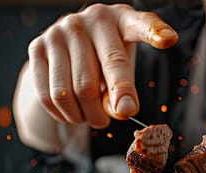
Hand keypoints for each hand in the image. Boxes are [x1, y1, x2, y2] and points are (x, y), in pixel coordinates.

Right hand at [27, 3, 177, 127]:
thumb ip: (126, 87)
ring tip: (90, 117)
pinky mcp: (37, 46)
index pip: (141, 26)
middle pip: (93, 82)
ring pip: (67, 93)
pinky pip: (48, 95)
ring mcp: (59, 31)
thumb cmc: (107, 54)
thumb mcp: (124, 64)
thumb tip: (121, 111)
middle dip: (101, 113)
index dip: (154, 34)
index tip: (168, 40)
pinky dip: (62, 114)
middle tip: (106, 121)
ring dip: (81, 116)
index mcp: (121, 19)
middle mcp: (89, 19)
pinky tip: (72, 113)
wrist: (70, 42)